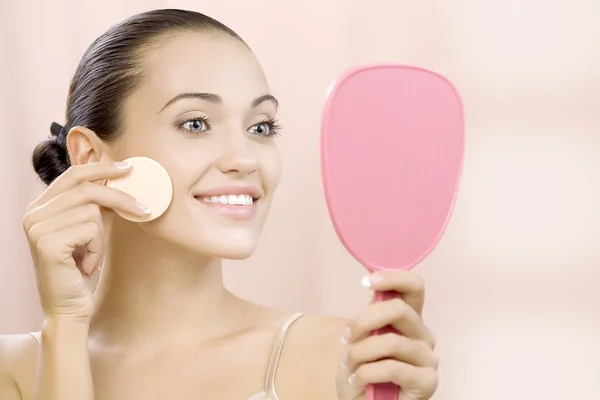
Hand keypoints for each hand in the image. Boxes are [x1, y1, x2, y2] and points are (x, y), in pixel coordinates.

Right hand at [22, 161, 149, 320]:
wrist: (69, 308)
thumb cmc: (81, 269)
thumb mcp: (91, 230)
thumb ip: (98, 205)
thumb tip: (121, 177)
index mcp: (39, 207)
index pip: (73, 175)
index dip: (102, 168)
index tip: (128, 168)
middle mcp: (33, 214)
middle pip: (86, 188)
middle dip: (120, 197)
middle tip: (144, 208)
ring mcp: (37, 228)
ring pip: (92, 210)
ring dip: (101, 235)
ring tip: (92, 255)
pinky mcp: (47, 243)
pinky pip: (90, 230)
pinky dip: (97, 248)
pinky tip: (86, 265)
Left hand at [336, 271, 438, 399]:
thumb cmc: (361, 370)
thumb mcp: (360, 337)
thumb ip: (370, 315)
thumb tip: (371, 283)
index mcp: (408, 318)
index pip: (414, 286)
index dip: (393, 277)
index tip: (366, 281)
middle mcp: (423, 334)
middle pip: (399, 309)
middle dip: (364, 320)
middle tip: (346, 337)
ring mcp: (428, 358)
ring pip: (392, 341)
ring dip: (361, 353)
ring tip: (350, 365)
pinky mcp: (428, 381)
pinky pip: (393, 367)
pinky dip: (367, 373)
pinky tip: (358, 380)